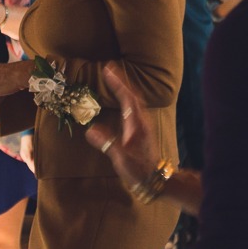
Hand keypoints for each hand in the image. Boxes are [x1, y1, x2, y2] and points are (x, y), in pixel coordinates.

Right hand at [83, 61, 156, 186]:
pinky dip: (126, 99)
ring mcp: (143, 125)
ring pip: (134, 101)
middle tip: (110, 68)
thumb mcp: (121, 159)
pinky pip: (133, 108)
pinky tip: (122, 100)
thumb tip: (91, 130)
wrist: (156, 180)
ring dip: (125, 88)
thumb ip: (107, 143)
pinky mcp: (141, 130)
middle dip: (121, 81)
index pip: (128, 98)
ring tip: (114, 79)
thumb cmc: (139, 170)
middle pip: (133, 95)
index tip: (108, 70)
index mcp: (137, 125)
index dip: (118, 83)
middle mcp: (142, 121)